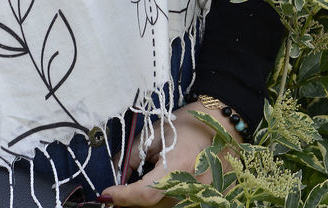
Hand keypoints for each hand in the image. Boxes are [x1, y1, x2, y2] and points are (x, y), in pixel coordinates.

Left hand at [99, 102, 243, 204]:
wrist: (220, 128)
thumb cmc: (187, 126)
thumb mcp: (155, 133)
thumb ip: (133, 154)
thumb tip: (117, 172)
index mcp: (178, 167)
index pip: (145, 194)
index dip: (123, 196)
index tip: (106, 193)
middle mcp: (191, 188)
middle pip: (151, 206)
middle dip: (130, 198)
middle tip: (117, 188)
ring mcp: (200, 198)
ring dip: (145, 199)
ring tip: (141, 181)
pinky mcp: (204, 201)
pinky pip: (174, 205)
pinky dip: (160, 199)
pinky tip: (157, 184)